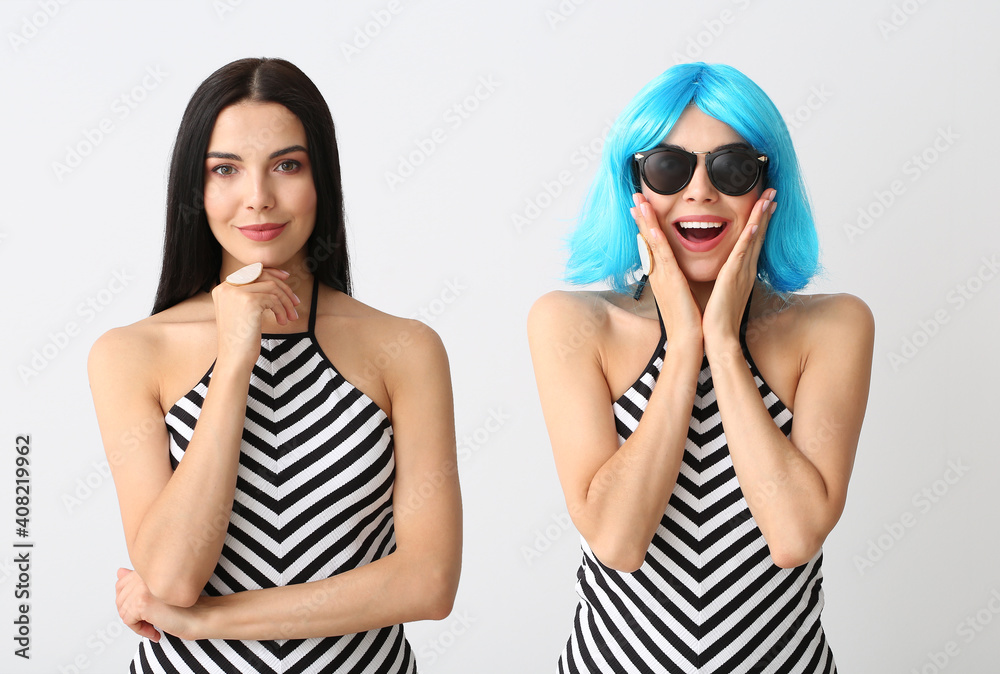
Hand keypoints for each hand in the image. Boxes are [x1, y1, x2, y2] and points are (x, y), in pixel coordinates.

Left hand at [115, 568, 196, 640]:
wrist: (200, 615)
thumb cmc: (186, 604)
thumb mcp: (159, 590)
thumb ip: (138, 580)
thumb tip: (120, 573)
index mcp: (148, 568)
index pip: (122, 583)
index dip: (129, 601)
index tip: (143, 610)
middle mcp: (144, 574)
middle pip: (120, 599)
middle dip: (132, 614)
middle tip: (149, 621)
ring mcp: (142, 587)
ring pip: (123, 612)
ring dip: (137, 624)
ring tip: (153, 626)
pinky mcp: (142, 602)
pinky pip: (128, 621)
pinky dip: (140, 630)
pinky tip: (154, 630)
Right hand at [211, 267, 300, 370]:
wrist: (234, 359)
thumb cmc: (240, 340)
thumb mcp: (242, 313)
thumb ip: (251, 296)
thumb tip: (275, 281)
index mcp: (223, 289)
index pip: (251, 272)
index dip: (271, 273)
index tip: (286, 279)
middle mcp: (227, 287)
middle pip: (263, 276)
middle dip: (283, 288)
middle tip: (296, 302)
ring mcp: (237, 293)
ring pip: (272, 287)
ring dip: (286, 302)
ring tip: (292, 316)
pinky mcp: (249, 302)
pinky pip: (274, 300)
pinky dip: (282, 310)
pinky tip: (283, 322)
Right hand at [631, 193, 702, 345]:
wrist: (688, 341)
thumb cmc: (688, 321)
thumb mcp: (681, 294)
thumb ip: (677, 280)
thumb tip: (677, 271)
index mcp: (662, 275)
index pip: (651, 245)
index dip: (646, 225)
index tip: (641, 208)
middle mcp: (658, 274)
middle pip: (646, 239)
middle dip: (641, 217)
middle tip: (635, 197)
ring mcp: (662, 277)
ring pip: (651, 244)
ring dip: (645, 221)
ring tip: (640, 202)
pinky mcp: (671, 282)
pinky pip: (662, 258)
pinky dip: (656, 242)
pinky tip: (652, 229)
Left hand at [702, 188, 776, 352]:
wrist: (717, 337)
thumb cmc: (717, 318)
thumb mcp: (722, 290)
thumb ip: (724, 277)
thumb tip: (723, 269)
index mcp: (741, 271)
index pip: (753, 240)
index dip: (759, 220)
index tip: (765, 202)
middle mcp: (745, 269)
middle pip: (758, 234)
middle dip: (765, 212)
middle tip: (772, 191)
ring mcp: (741, 272)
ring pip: (753, 239)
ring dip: (760, 217)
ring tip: (768, 198)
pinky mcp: (732, 278)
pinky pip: (742, 254)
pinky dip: (749, 239)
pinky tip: (754, 225)